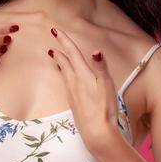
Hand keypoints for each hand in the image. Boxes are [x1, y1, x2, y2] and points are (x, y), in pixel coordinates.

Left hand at [47, 26, 125, 152]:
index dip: (65, 40)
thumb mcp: (107, 85)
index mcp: (83, 74)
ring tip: (55, 54)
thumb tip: (96, 50)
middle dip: (60, 48)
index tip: (55, 30)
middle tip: (54, 38)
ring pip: (64, 71)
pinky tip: (65, 76)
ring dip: (60, 61)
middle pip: (65, 61)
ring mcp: (72, 92)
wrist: (96, 132)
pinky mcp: (73, 101)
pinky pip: (66, 81)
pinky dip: (63, 72)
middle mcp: (74, 82)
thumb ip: (101, 67)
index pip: (72, 53)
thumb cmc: (104, 108)